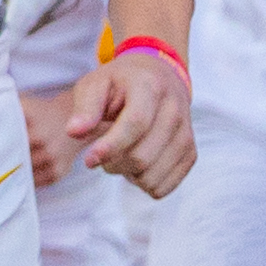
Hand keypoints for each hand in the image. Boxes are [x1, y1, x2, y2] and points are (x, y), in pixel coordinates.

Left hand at [62, 43, 193, 198]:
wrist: (157, 78)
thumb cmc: (120, 84)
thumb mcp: (95, 85)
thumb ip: (84, 107)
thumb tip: (74, 131)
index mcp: (150, 86)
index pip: (136, 123)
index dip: (111, 147)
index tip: (89, 160)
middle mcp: (175, 108)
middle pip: (142, 156)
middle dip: (113, 163)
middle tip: (102, 153)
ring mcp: (186, 132)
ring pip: (152, 176)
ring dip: (128, 175)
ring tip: (121, 156)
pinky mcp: (190, 152)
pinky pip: (164, 187)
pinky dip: (144, 183)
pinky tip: (137, 164)